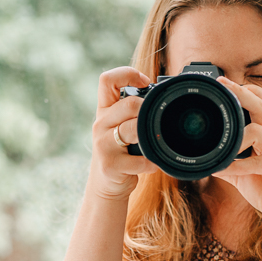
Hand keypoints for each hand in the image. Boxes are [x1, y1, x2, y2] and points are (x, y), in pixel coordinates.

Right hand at [89, 67, 160, 200]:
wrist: (106, 185)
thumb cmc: (120, 152)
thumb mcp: (120, 127)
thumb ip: (133, 111)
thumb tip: (161, 95)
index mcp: (105, 110)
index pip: (107, 80)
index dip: (128, 75)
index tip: (145, 83)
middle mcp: (100, 124)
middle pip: (128, 104)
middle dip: (146, 110)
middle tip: (152, 120)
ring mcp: (103, 144)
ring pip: (132, 129)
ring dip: (148, 135)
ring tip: (152, 143)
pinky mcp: (111, 165)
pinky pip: (140, 159)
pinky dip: (152, 163)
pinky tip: (152, 164)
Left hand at [211, 77, 261, 234]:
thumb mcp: (243, 175)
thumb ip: (228, 164)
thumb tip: (206, 160)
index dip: (245, 91)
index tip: (224, 83)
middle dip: (242, 93)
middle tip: (224, 85)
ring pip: (259, 130)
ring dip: (236, 139)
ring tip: (221, 150)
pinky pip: (261, 162)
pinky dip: (240, 166)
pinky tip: (226, 170)